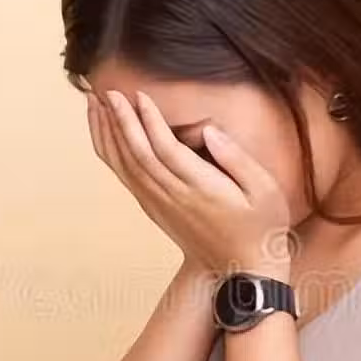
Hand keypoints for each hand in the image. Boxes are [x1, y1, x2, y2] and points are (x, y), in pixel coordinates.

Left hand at [85, 87, 292, 278]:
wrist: (242, 269)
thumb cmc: (260, 226)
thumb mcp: (264, 190)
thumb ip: (237, 158)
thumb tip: (209, 130)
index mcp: (201, 188)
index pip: (165, 149)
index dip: (149, 121)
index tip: (138, 95)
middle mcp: (174, 197)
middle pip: (138, 155)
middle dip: (120, 121)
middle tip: (108, 92)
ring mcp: (161, 205)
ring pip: (126, 167)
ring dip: (109, 136)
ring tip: (96, 106)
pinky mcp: (155, 210)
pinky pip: (126, 179)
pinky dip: (111, 156)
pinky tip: (104, 137)